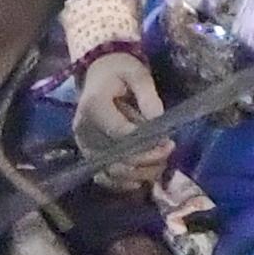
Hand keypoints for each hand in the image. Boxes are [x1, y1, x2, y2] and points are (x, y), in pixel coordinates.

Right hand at [74, 49, 170, 178]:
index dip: (146, 144)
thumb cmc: (119, 71)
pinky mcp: (88, 154)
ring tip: (161, 164)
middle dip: (148, 160)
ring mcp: (84, 145)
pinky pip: (104, 177)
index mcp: (94, 106)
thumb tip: (158, 120)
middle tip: (169, 152)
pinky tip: (141, 180)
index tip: (168, 143)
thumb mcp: (137, 73)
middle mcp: (84, 129)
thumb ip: (148, 95)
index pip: (121, 134)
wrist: (99, 74)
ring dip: (140, 173)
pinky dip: (123, 183)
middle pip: (117, 157)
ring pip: (112, 171)